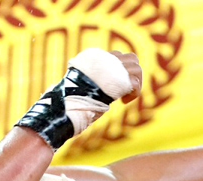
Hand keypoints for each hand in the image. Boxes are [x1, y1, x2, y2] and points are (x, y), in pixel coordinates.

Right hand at [17, 48, 140, 147]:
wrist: (70, 100)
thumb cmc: (68, 99)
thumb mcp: (76, 86)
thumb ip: (84, 83)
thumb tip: (65, 93)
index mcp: (95, 58)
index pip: (116, 56)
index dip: (118, 71)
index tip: (112, 87)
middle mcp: (106, 58)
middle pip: (130, 58)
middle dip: (131, 74)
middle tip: (124, 91)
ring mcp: (115, 67)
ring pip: (137, 68)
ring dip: (134, 84)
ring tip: (125, 98)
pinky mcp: (121, 78)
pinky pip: (136, 82)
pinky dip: (134, 93)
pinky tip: (124, 102)